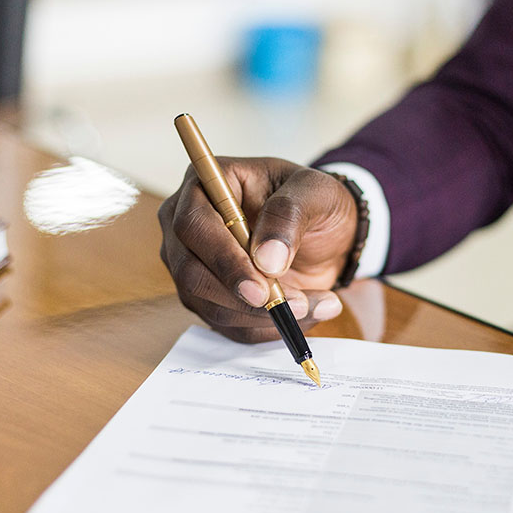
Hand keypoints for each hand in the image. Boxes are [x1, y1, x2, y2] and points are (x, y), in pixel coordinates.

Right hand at [158, 157, 356, 342]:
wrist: (325, 232)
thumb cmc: (313, 202)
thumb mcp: (315, 192)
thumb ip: (289, 215)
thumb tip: (266, 259)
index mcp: (206, 185)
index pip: (193, 224)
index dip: (224, 259)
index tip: (261, 286)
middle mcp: (187, 226)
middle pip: (190, 272)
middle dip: (241, 297)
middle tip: (290, 306)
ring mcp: (193, 265)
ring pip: (209, 305)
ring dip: (263, 316)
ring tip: (314, 305)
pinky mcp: (209, 298)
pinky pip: (229, 325)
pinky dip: (267, 328)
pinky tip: (303, 314)